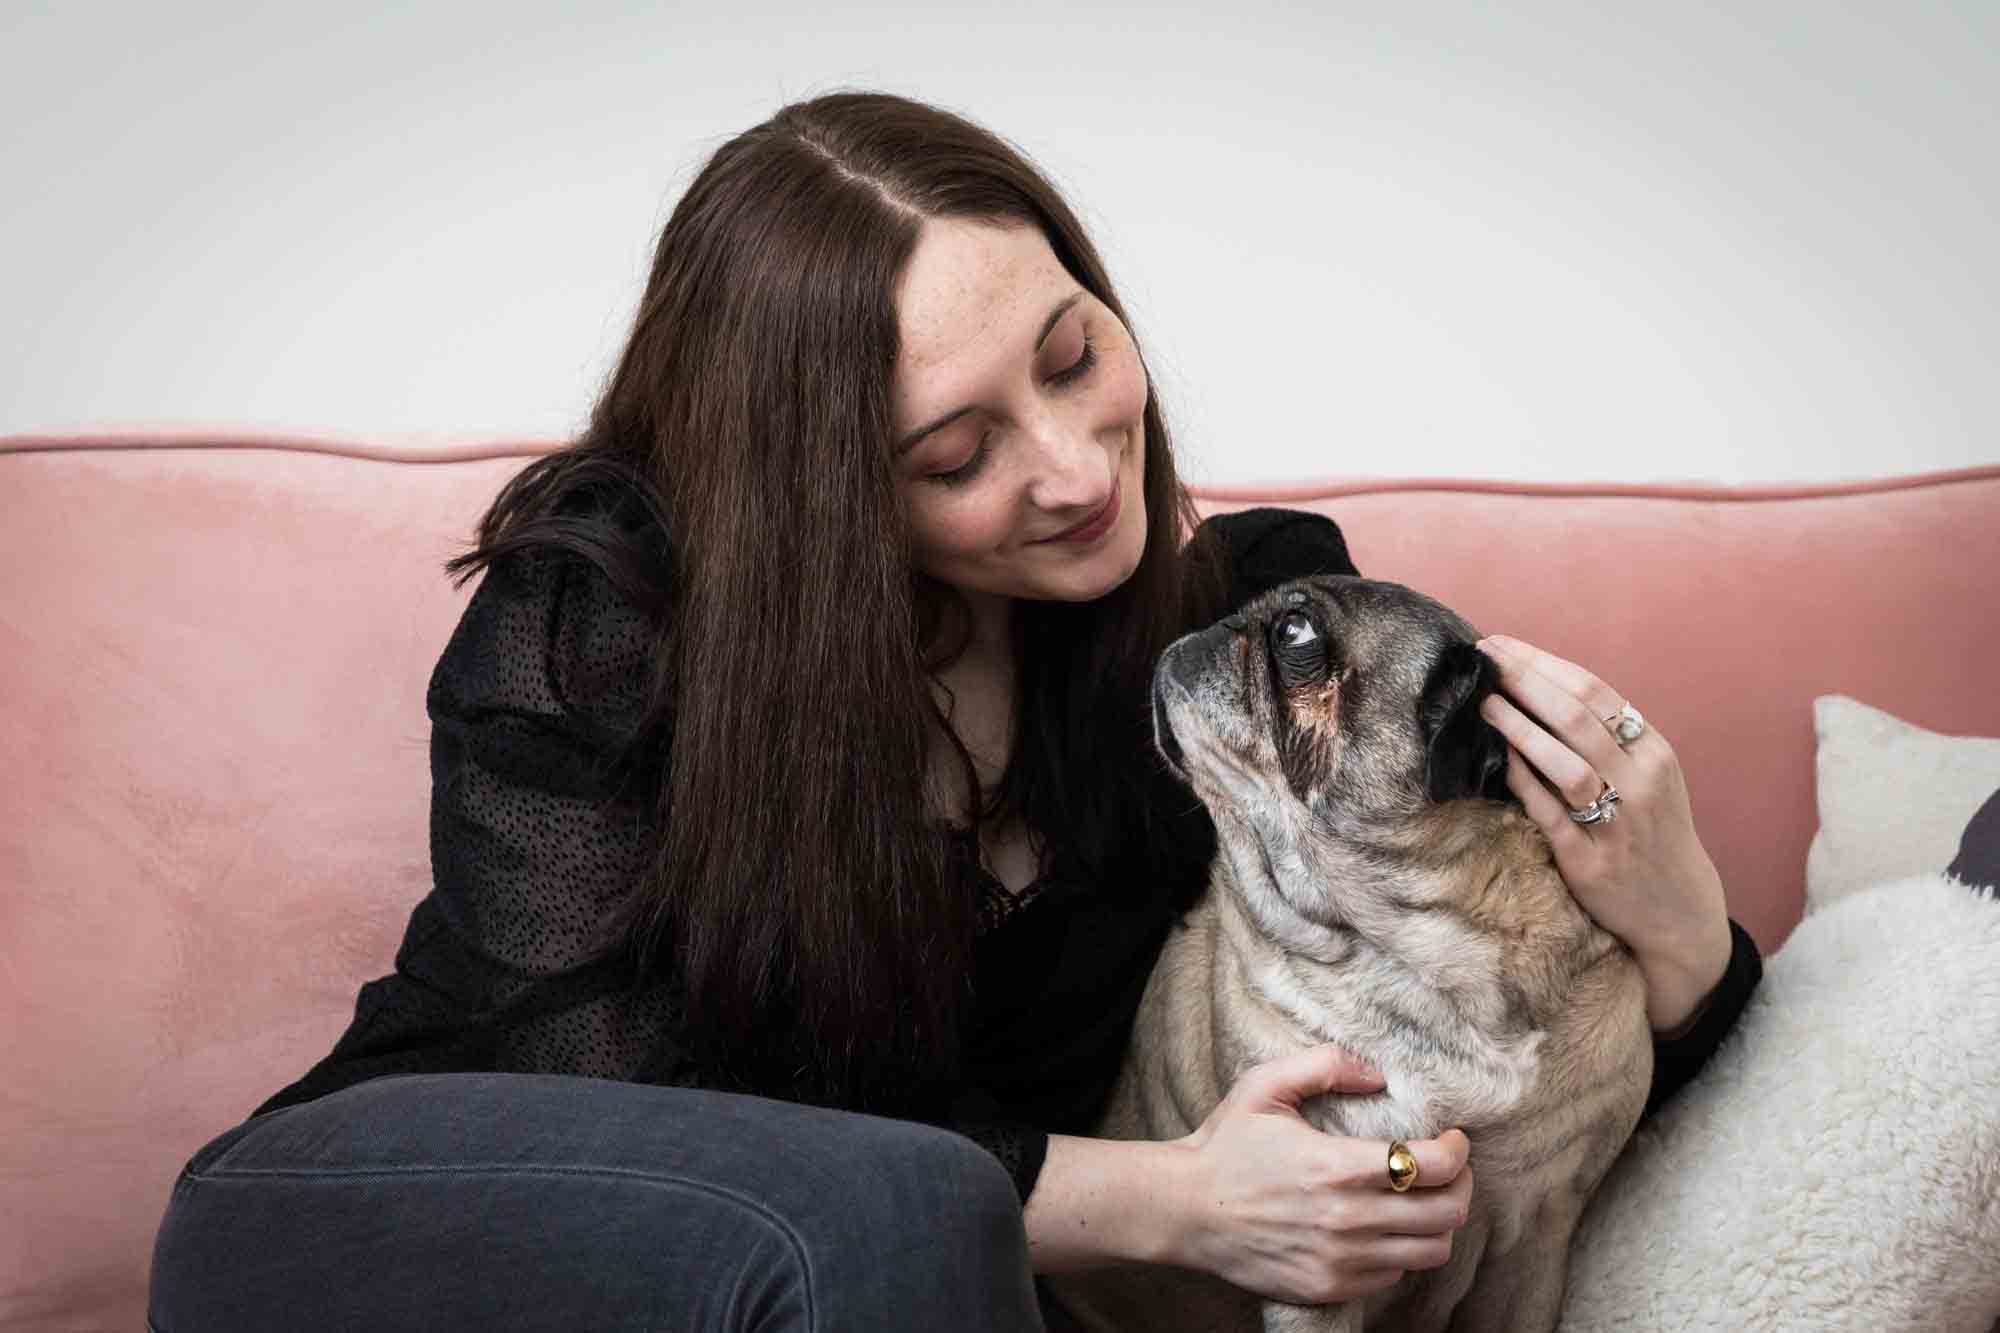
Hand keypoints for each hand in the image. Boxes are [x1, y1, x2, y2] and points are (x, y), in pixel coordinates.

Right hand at [1167, 1045, 1473, 1306]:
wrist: (1184, 1211)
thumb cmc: (1226, 1144)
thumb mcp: (1264, 1085)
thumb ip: (1324, 1065)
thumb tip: (1377, 1074)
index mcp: (1335, 1166)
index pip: (1433, 1166)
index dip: (1458, 1151)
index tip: (1453, 1138)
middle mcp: (1345, 1219)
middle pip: (1446, 1214)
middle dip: (1461, 1185)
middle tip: (1450, 1168)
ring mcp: (1339, 1260)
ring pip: (1429, 1251)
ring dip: (1438, 1223)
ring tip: (1424, 1200)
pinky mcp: (1328, 1287)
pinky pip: (1393, 1275)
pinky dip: (1401, 1251)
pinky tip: (1384, 1226)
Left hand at [1473, 634, 1732, 1031]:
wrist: (1678, 907)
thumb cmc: (1649, 829)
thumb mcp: (1647, 775)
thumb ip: (1605, 737)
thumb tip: (1536, 686)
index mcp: (1653, 752)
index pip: (1593, 691)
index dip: (1541, 664)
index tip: (1501, 645)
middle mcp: (1641, 781)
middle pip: (1576, 717)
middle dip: (1523, 681)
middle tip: (1481, 660)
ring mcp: (1619, 822)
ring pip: (1566, 763)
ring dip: (1520, 727)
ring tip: (1482, 702)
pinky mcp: (1591, 860)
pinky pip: (1551, 812)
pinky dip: (1524, 781)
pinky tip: (1497, 758)